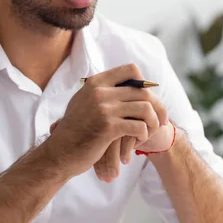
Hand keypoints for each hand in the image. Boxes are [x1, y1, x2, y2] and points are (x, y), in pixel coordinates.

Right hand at [45, 64, 167, 179]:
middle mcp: (100, 91)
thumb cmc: (75, 130)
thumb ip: (102, 91)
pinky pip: (139, 126)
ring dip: (154, 122)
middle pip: (144, 91)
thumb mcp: (84, 101)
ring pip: (145, 108)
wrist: (60, 153)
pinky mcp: (108, 127)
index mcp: (96, 82)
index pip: (131, 70)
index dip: (145, 84)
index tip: (149, 99)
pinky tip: (138, 141)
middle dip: (158, 107)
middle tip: (162, 120)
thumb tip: (130, 84)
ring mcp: (104, 108)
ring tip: (150, 132)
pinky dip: (144, 134)